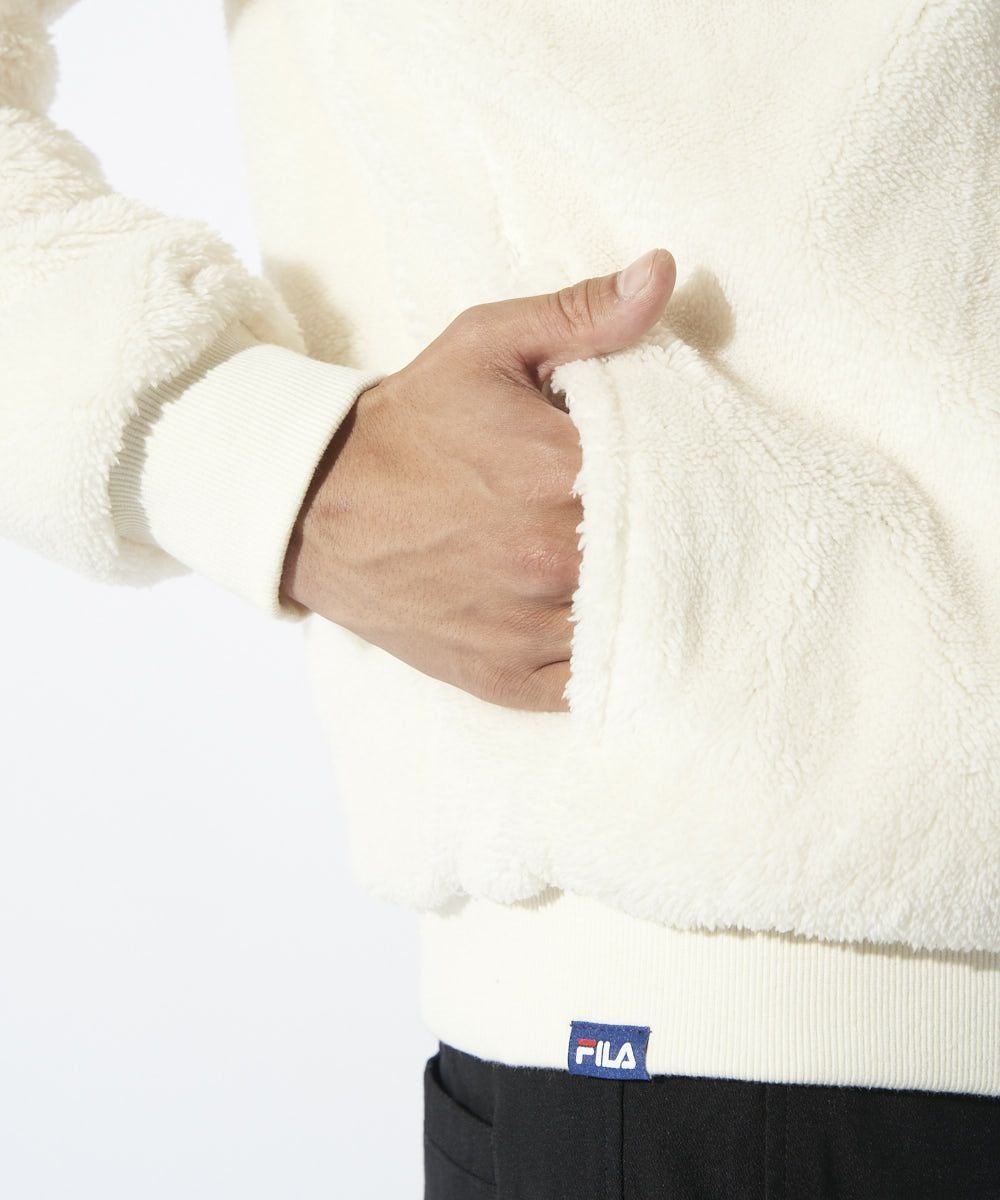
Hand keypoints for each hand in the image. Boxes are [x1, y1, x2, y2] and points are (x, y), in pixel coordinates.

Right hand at [281, 248, 676, 711]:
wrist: (318, 508)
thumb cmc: (410, 425)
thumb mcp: (487, 346)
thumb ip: (583, 315)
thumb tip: (664, 273)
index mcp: (557, 473)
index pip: (677, 481)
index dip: (692, 475)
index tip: (691, 468)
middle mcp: (550, 561)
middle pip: (664, 557)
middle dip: (676, 536)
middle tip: (678, 519)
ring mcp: (529, 631)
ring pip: (636, 625)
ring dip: (649, 600)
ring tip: (649, 569)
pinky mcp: (508, 679)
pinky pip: (594, 681)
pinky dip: (610, 658)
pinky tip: (612, 624)